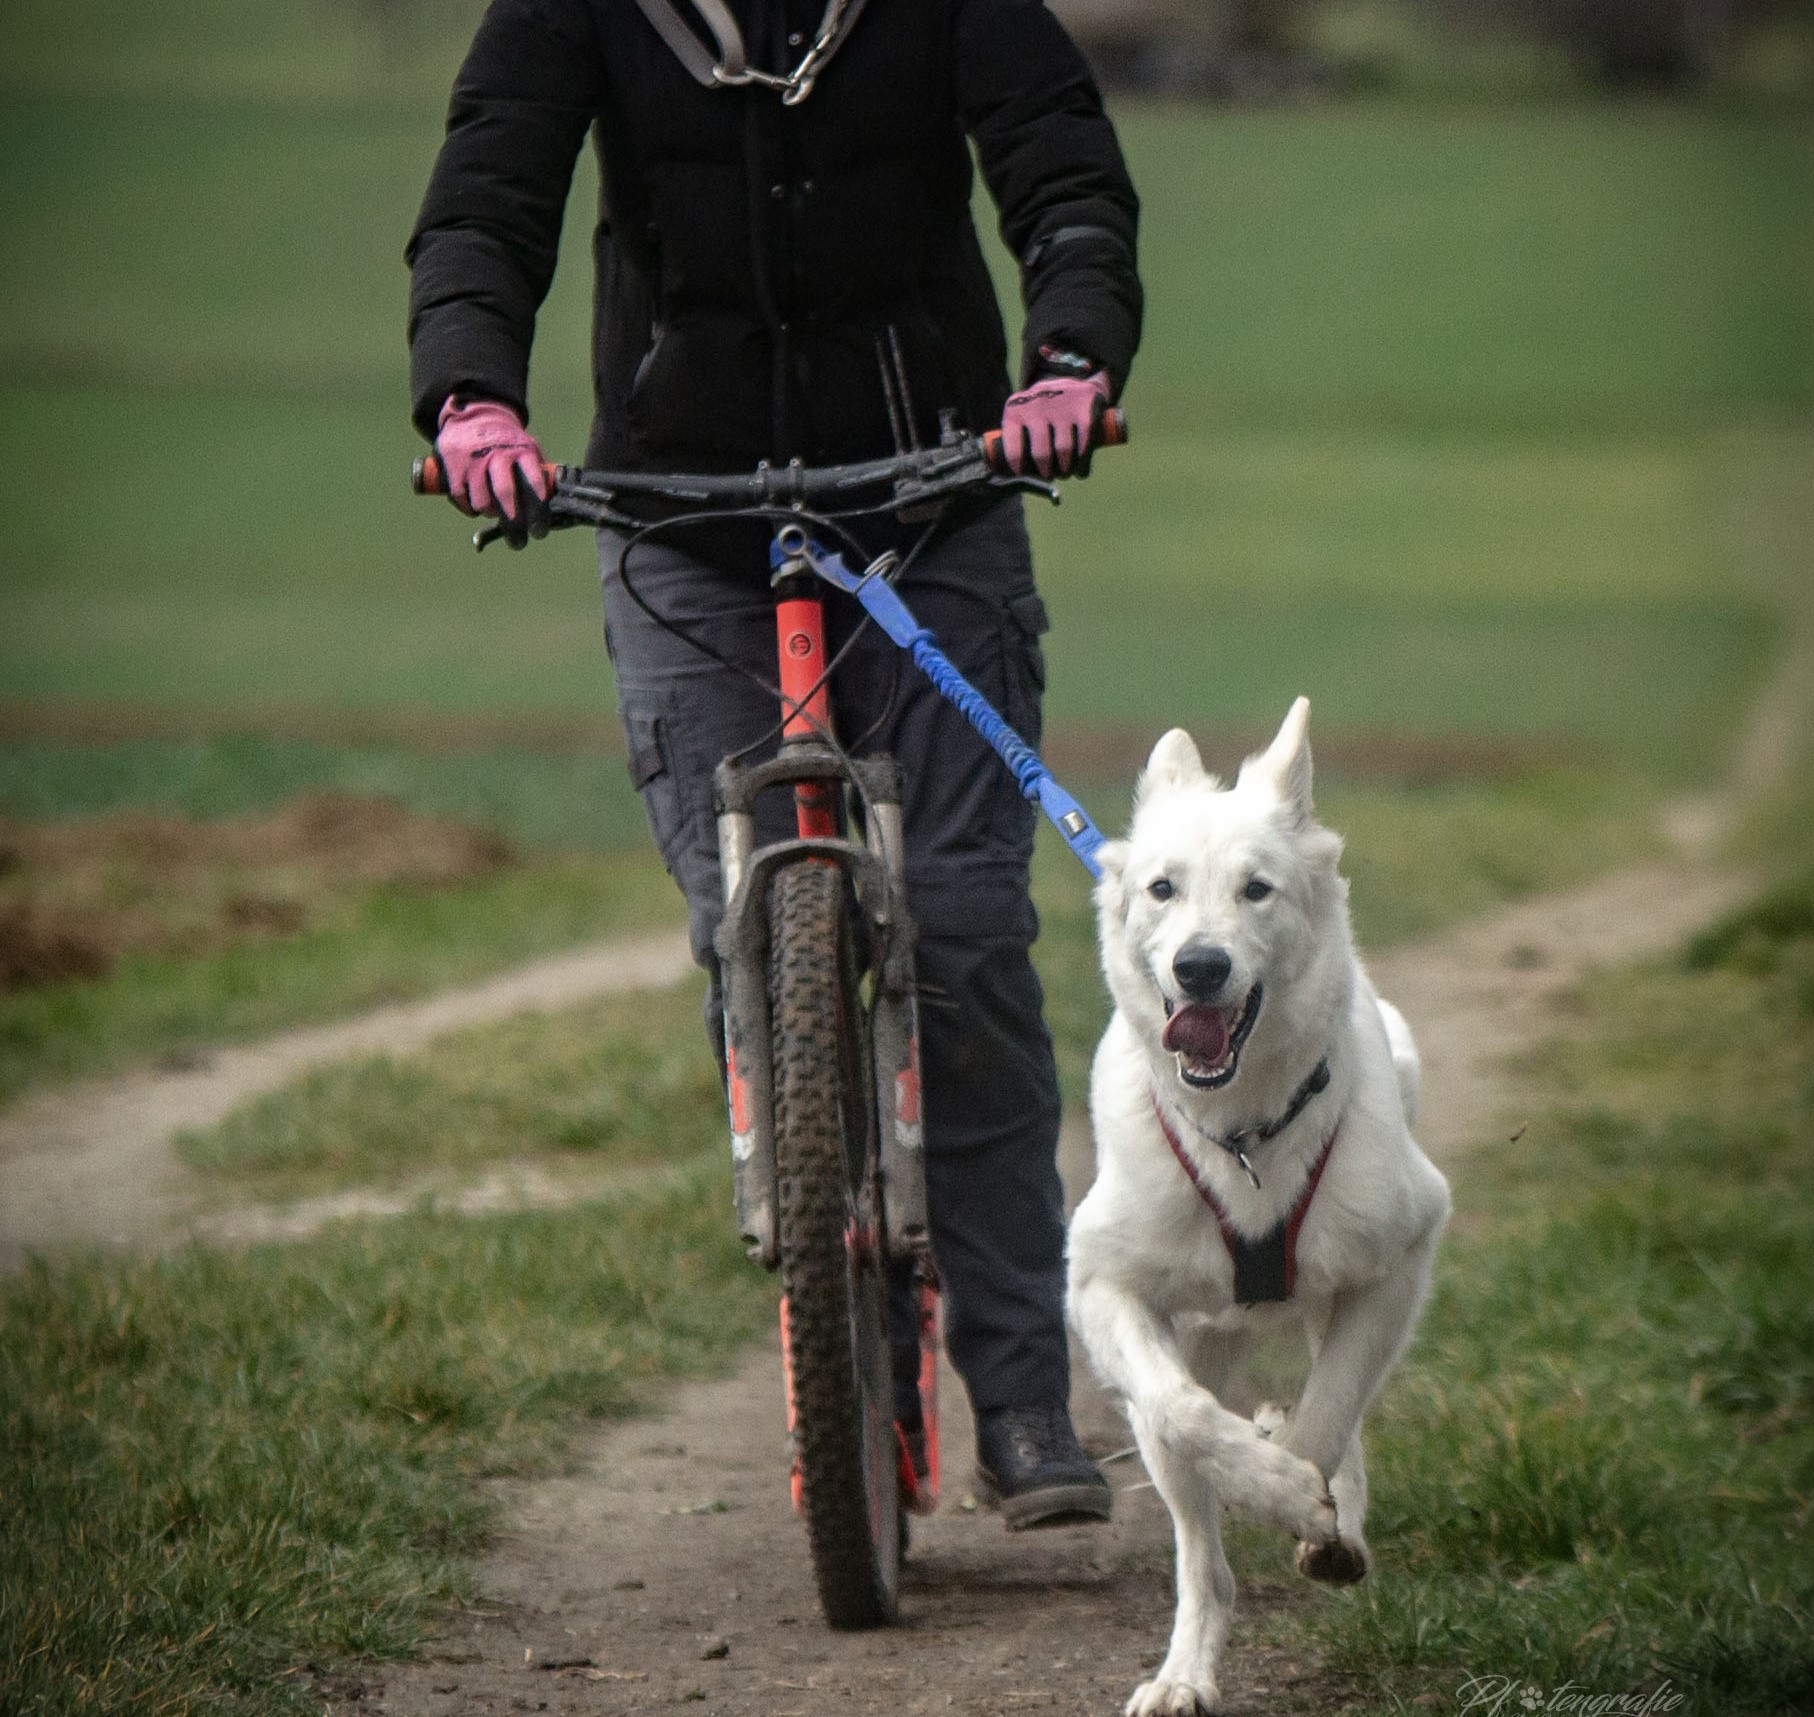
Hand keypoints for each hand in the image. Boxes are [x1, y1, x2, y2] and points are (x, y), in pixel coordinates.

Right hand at [434, 398, 550, 521]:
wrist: (474, 416)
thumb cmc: (507, 444)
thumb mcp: (527, 449)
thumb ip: (538, 475)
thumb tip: (555, 507)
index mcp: (522, 451)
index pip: (533, 482)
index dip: (537, 509)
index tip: (539, 531)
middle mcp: (498, 454)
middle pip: (505, 494)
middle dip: (513, 523)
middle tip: (519, 543)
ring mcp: (473, 460)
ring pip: (482, 502)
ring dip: (490, 513)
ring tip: (493, 510)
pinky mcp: (453, 466)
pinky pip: (462, 499)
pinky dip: (470, 508)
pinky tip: (475, 503)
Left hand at [999, 369, 1112, 477]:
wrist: (1072, 381)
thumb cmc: (1041, 411)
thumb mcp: (1022, 416)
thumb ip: (1014, 441)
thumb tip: (1004, 474)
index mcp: (1015, 411)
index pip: (1013, 450)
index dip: (1018, 469)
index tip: (1024, 475)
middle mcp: (1036, 406)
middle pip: (1041, 454)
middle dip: (1045, 472)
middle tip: (1048, 475)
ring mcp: (1061, 405)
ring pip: (1063, 450)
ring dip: (1065, 469)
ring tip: (1064, 472)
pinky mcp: (1084, 406)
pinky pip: (1084, 443)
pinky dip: (1083, 462)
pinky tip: (1080, 469)